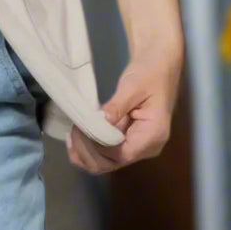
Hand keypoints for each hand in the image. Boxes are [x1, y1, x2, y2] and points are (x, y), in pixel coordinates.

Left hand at [66, 39, 182, 173]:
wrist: (158, 66)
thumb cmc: (149, 74)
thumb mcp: (132, 87)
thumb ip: (117, 106)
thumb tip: (100, 122)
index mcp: (153, 135)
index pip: (121, 154)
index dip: (97, 146)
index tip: (79, 129)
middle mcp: (147, 147)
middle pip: (112, 163)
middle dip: (88, 151)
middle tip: (73, 130)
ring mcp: (138, 146)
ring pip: (107, 162)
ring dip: (86, 152)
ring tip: (72, 133)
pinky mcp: (128, 140)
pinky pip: (107, 153)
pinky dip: (90, 149)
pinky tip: (77, 137)